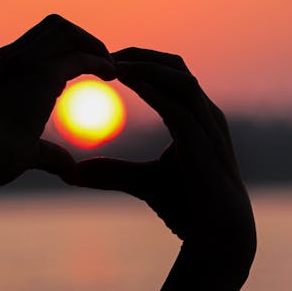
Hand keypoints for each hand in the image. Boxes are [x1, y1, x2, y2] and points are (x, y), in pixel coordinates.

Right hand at [0, 14, 115, 185]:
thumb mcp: (22, 149)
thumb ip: (49, 154)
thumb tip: (71, 171)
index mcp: (0, 70)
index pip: (36, 43)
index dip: (63, 50)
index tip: (82, 68)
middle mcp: (10, 58)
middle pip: (53, 26)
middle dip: (81, 39)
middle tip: (100, 61)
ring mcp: (24, 61)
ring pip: (65, 30)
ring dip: (91, 44)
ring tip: (108, 66)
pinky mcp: (42, 73)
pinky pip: (79, 56)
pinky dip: (99, 61)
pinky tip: (112, 74)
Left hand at [71, 47, 254, 244]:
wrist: (217, 236)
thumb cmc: (186, 206)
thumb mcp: (140, 182)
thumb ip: (111, 172)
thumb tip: (74, 173)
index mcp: (194, 116)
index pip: (167, 73)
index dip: (138, 62)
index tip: (103, 61)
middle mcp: (205, 114)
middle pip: (175, 66)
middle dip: (141, 55)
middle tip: (105, 54)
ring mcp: (209, 127)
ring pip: (181, 80)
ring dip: (149, 67)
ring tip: (116, 64)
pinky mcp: (205, 144)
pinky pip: (181, 110)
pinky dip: (157, 93)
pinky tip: (132, 84)